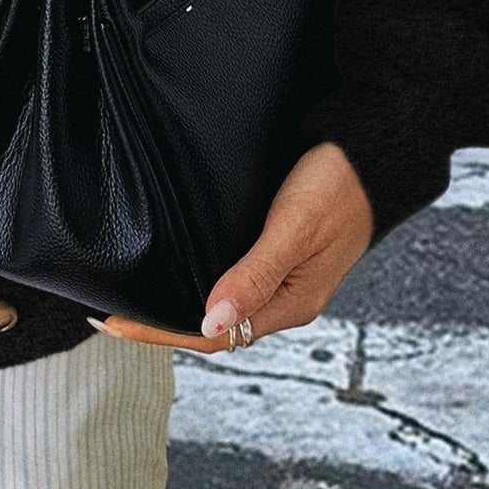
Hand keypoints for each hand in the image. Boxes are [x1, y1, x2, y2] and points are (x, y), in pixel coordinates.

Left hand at [88, 142, 374, 353]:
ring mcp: (283, 277)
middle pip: (213, 327)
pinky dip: (199, 281)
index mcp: (291, 304)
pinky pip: (232, 279)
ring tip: (135, 298)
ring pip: (222, 304)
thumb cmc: (340, 186)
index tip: (115, 324)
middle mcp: (285, 298)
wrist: (377, 152)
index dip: (160, 332)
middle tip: (112, 315)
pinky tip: (178, 270)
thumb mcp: (294, 228)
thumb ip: (255, 274)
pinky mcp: (280, 252)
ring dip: (179, 305)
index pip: (212, 336)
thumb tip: (212, 323)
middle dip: (162, 325)